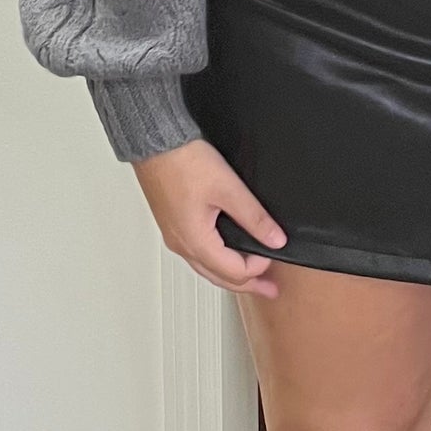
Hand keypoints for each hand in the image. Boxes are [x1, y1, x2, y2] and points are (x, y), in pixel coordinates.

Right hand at [133, 136, 288, 296]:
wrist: (154, 141)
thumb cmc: (182, 161)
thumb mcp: (228, 189)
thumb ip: (254, 217)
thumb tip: (275, 240)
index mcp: (195, 241)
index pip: (234, 272)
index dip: (258, 268)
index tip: (273, 253)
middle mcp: (182, 244)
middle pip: (219, 277)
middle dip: (247, 285)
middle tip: (269, 289)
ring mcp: (175, 235)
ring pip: (207, 268)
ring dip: (231, 274)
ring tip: (252, 275)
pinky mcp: (174, 223)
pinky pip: (197, 253)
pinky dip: (217, 260)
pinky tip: (226, 252)